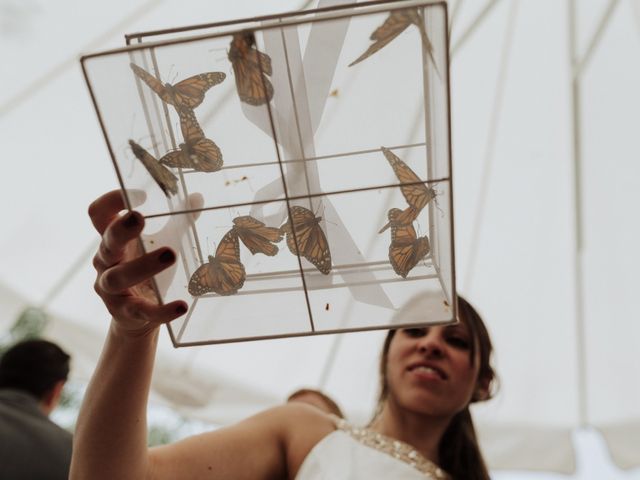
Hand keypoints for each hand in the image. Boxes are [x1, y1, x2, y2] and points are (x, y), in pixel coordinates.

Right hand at [89, 190, 187, 337]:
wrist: (137, 318)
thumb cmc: (147, 272)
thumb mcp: (162, 243)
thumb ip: (178, 222)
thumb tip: (198, 197)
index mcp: (112, 240)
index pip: (98, 214)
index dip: (112, 200)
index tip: (140, 194)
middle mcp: (105, 262)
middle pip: (107, 241)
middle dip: (122, 229)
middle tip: (140, 218)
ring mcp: (110, 289)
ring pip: (118, 276)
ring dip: (143, 265)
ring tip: (170, 254)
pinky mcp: (124, 312)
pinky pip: (141, 310)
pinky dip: (161, 309)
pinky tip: (180, 306)